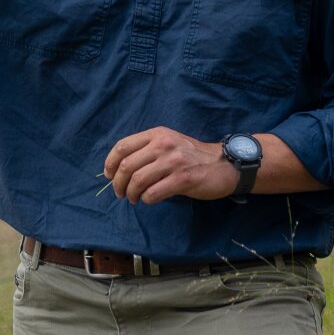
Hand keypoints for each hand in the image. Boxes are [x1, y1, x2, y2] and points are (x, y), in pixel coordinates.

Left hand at [103, 127, 235, 203]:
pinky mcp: (183, 179)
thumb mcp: (169, 143)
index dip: (110, 163)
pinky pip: (153, 193)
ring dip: (131, 194)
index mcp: (157, 134)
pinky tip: (149, 200)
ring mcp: (174, 161)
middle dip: (118, 183)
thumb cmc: (193, 156)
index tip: (108, 175)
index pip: (122, 146)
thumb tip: (120, 168)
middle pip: (127, 165)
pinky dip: (146, 199)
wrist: (225, 165)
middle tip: (120, 193)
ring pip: (138, 180)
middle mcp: (164, 144)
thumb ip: (147, 150)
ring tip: (133, 199)